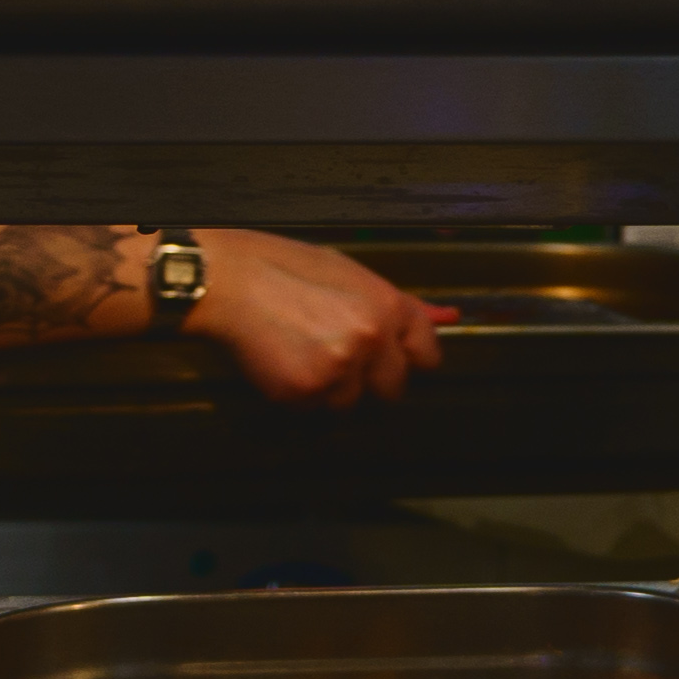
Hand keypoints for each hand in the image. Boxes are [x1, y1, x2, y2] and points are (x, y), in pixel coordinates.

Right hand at [187, 231, 451, 409]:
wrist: (228, 281)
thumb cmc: (285, 270)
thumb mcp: (351, 274)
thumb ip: (400, 303)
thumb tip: (449, 316)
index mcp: (389, 307)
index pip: (427, 354)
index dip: (409, 360)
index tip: (396, 363)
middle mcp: (373, 339)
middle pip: (394, 389)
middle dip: (371, 382)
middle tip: (339, 362)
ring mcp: (340, 367)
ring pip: (351, 403)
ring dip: (331, 391)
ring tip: (304, 355)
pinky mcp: (306, 389)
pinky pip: (314, 409)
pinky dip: (300, 396)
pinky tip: (284, 364)